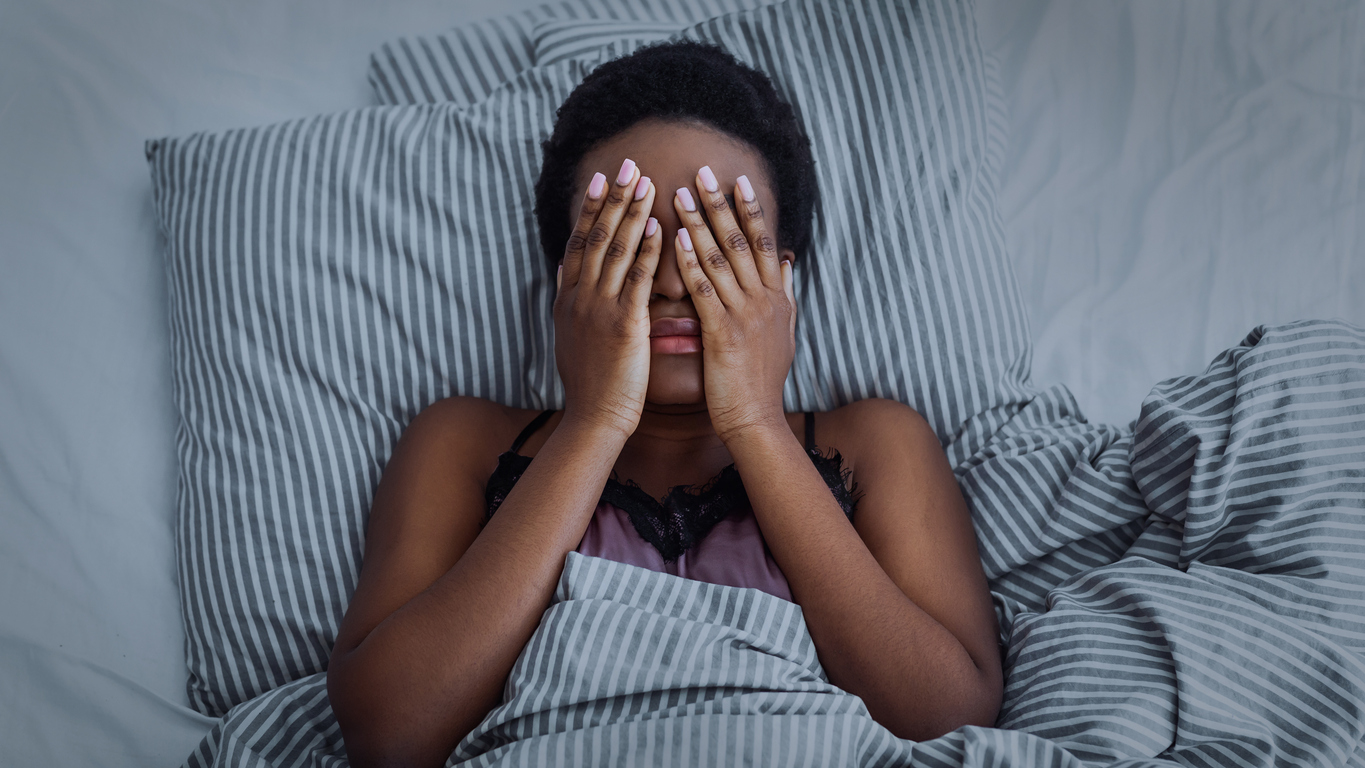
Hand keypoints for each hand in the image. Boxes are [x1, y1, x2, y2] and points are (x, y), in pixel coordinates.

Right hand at [555, 159, 661, 438]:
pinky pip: (637, 280)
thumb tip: (562, 268)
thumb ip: (568, 299)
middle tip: (629, 164)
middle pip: (596, 237)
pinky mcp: (623, 326)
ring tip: (647, 183)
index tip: (603, 178)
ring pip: (616, 251)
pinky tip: (661, 228)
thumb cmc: (590, 383)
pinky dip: (648, 252)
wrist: (593, 419)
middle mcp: (580, 298)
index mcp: (568, 299)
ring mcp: (599, 310)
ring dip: (632, 213)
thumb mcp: (569, 335)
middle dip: (614, 198)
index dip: (591, 208)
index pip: (579, 242)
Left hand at [672, 167, 795, 443]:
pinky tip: (675, 240)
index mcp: (778, 299)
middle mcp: (765, 301)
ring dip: (699, 223)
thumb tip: (790, 263)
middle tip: (703, 172)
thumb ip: (786, 295)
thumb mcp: (784, 333)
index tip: (738, 181)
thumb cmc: (762, 380)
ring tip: (679, 194)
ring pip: (722, 258)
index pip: (766, 243)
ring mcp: (746, 315)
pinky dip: (690, 262)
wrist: (756, 419)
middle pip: (743, 241)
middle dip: (721, 204)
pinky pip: (705, 290)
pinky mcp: (723, 333)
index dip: (752, 210)